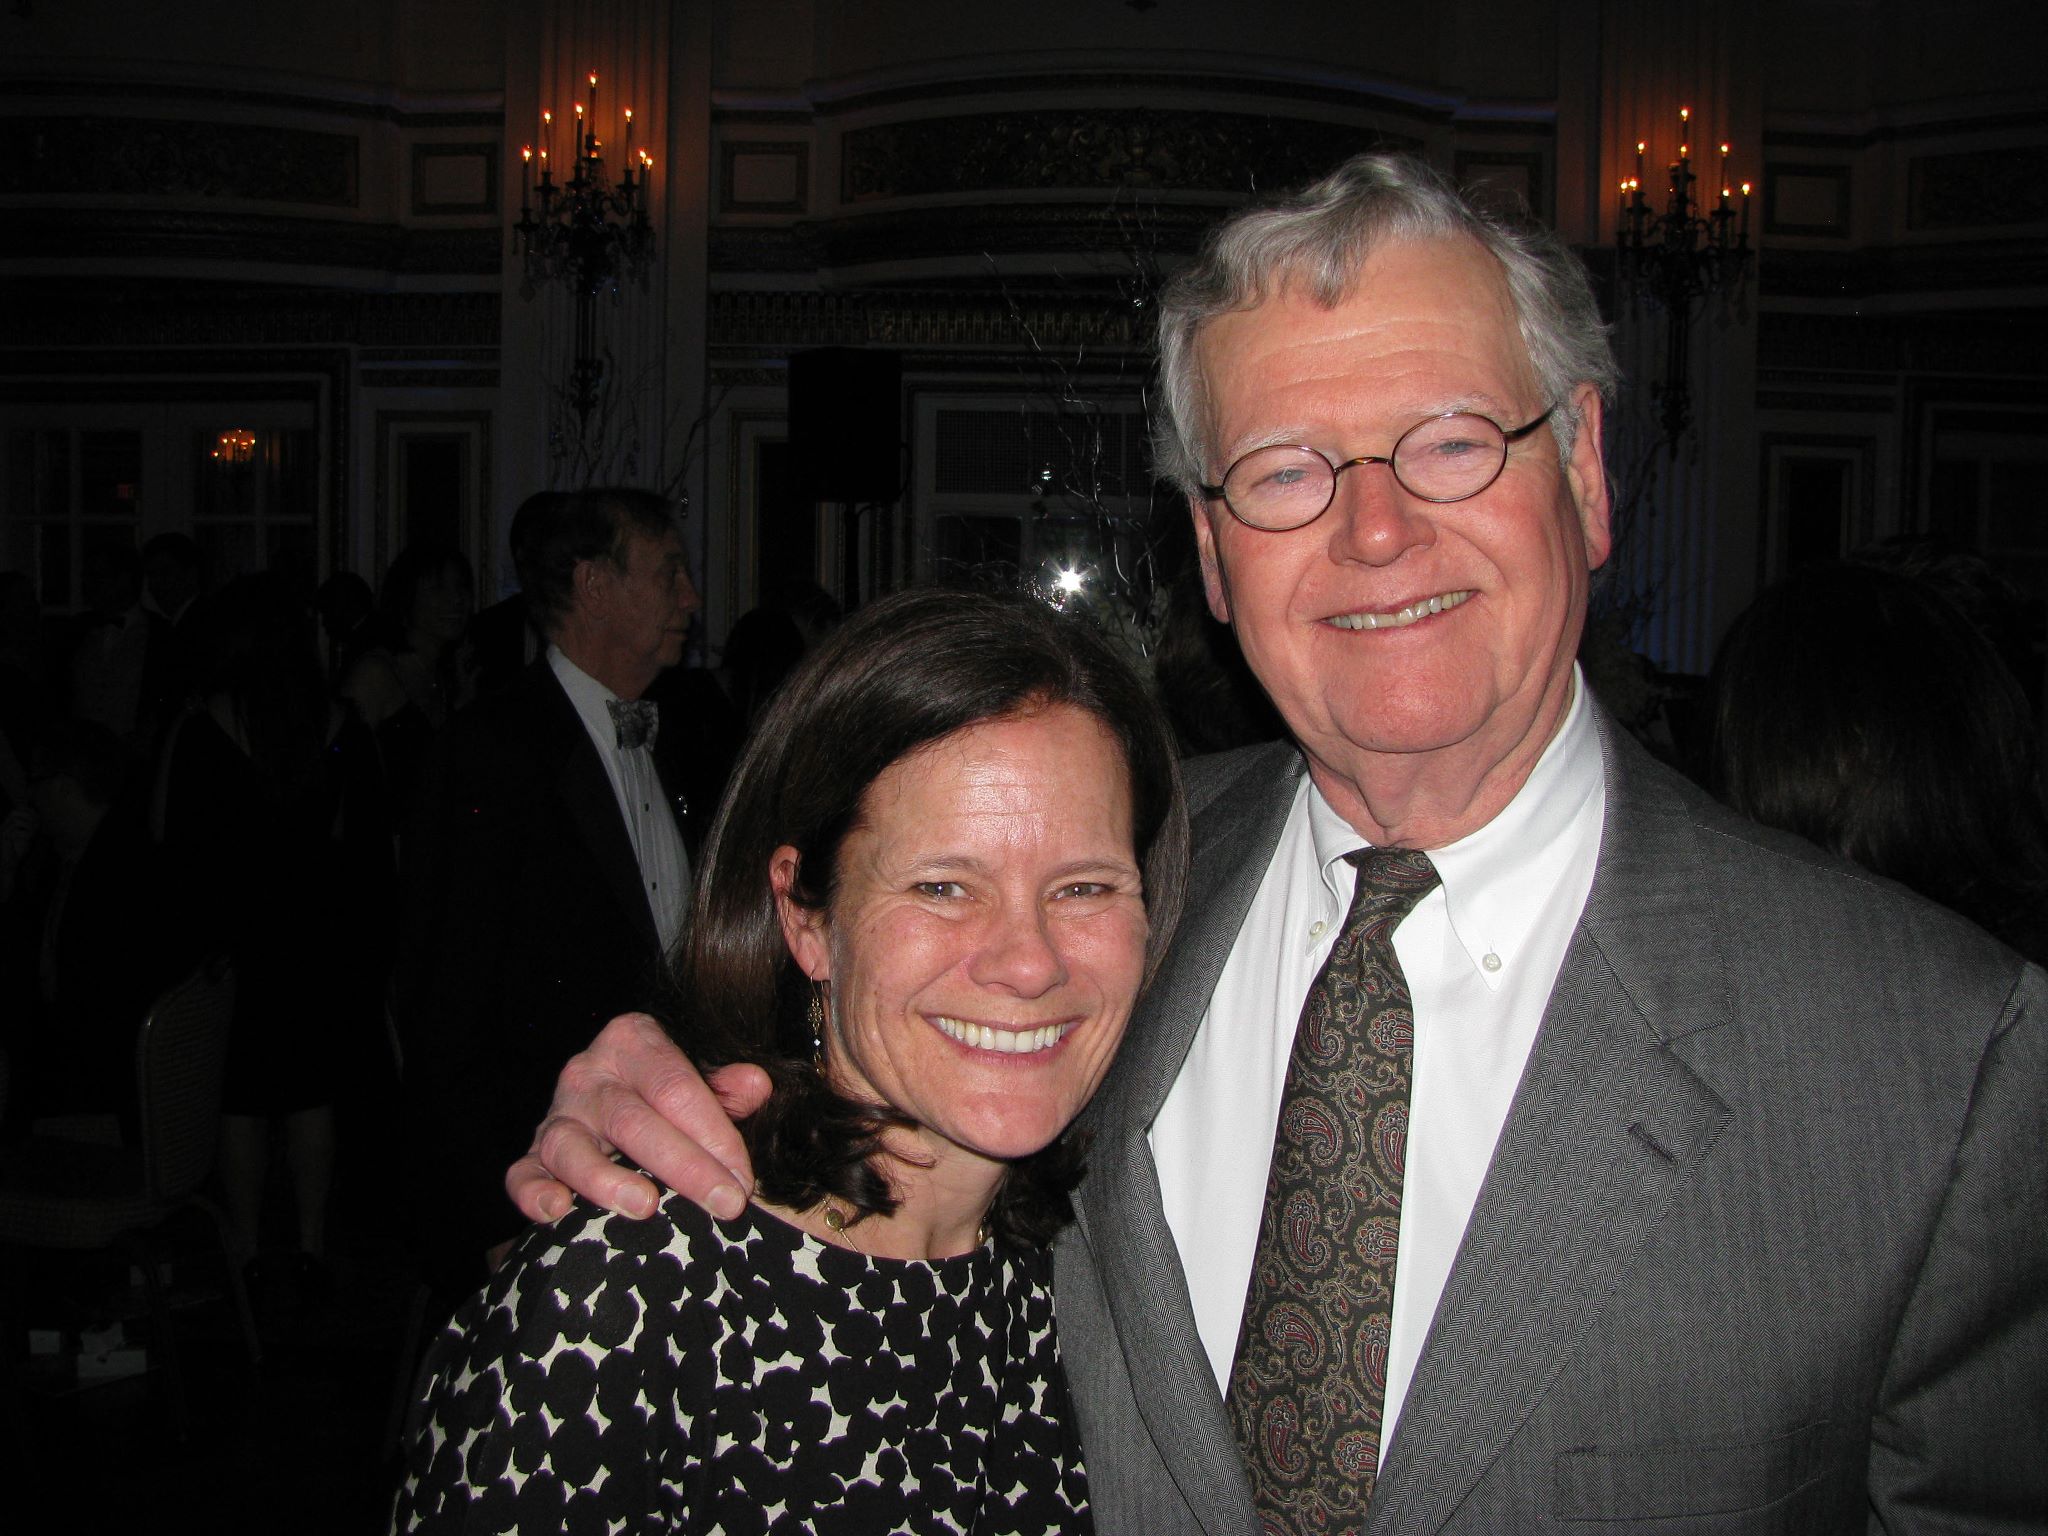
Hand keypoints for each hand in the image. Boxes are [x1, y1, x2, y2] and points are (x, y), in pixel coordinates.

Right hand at [505, 1012, 771, 1225]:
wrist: (615, 1103)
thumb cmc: (668, 1096)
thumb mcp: (702, 1079)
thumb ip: (727, 1086)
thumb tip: (757, 1084)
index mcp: (633, 1042)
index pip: (676, 1087)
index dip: (714, 1134)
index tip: (743, 1178)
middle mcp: (588, 1073)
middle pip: (633, 1119)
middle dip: (684, 1165)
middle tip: (723, 1204)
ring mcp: (556, 1115)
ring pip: (571, 1146)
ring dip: (606, 1180)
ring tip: (645, 1207)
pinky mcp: (531, 1156)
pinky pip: (521, 1174)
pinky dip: (535, 1193)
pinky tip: (558, 1212)